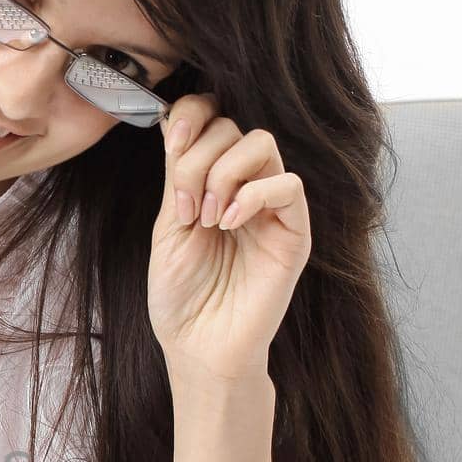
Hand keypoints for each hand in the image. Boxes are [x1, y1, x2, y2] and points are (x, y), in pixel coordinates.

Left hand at [147, 94, 312, 384]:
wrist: (198, 348)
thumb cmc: (181, 297)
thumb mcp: (168, 229)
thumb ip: (177, 179)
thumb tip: (175, 122)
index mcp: (210, 182)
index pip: (212, 118)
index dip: (192, 114)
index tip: (169, 142)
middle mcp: (243, 187)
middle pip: (233, 127)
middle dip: (198, 160)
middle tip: (186, 210)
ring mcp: (270, 208)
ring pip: (262, 144)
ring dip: (224, 174)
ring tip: (207, 220)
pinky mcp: (293, 232)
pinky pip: (289, 186)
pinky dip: (255, 194)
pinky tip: (229, 223)